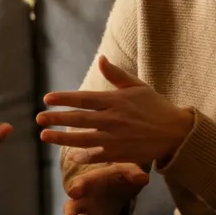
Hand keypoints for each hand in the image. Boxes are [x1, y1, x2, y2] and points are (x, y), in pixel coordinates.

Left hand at [37, 55, 193, 165]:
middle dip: (56, 119)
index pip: (84, 99)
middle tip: (39, 119)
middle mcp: (114, 120)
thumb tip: (101, 59)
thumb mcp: (138, 86)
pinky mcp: (121, 154)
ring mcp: (116, 139)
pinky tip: (72, 154)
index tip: (47, 99)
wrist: (176, 133)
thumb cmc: (155, 106)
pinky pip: (97, 156)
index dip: (64, 99)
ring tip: (44, 136)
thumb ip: (116, 75)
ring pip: (83, 139)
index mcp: (116, 101)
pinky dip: (84, 155)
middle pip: (79, 119)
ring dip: (62, 138)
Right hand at [64, 162, 149, 214]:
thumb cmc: (121, 176)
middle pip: (72, 204)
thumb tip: (143, 178)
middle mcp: (84, 197)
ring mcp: (87, 212)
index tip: (74, 192)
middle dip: (69, 212)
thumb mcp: (128, 170)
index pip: (80, 183)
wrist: (122, 187)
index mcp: (90, 181)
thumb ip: (134, 173)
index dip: (76, 187)